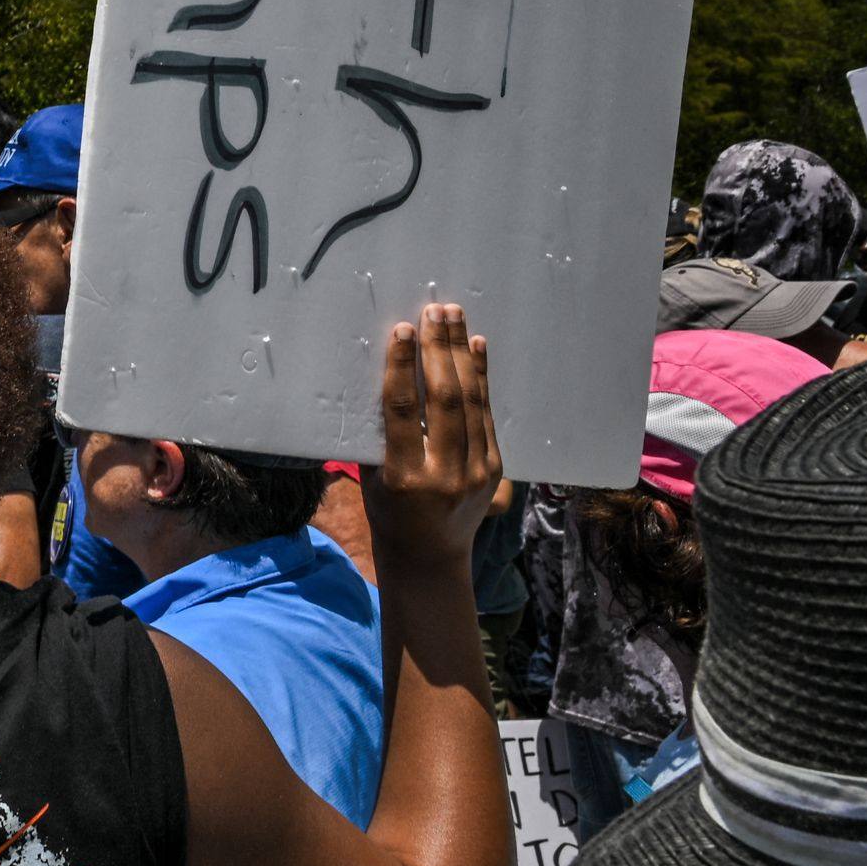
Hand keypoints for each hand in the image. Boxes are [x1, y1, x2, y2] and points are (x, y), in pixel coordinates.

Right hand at [367, 303, 500, 567]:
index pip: (404, 411)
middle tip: (434, 311)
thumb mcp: (372, 475)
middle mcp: (444, 474)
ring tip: (454, 317)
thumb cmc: (387, 509)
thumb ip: (381, 432)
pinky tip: (476, 347)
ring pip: (470, 402)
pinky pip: (487, 413)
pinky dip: (481, 377)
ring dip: (461, 354)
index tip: (402, 330)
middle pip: (444, 399)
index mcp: (404, 477)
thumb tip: (389, 372)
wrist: (429, 554)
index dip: (402, 367)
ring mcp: (476, 471)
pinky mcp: (494, 467)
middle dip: (439, 350)